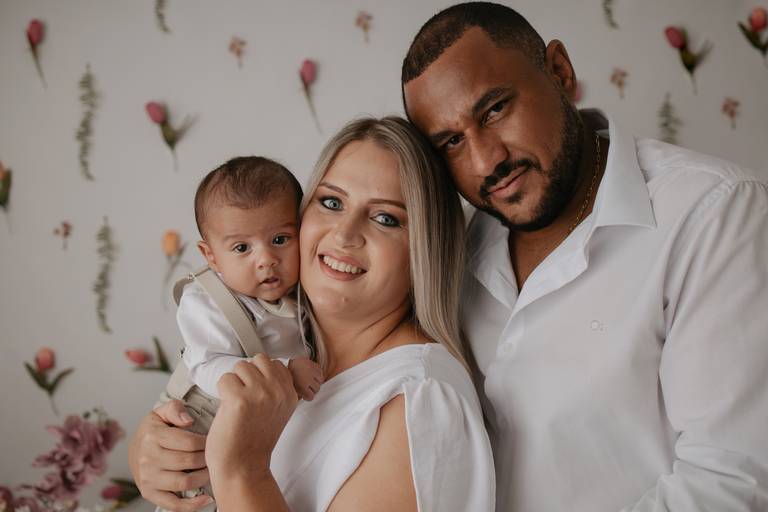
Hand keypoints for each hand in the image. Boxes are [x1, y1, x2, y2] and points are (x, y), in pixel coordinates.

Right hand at [128, 400, 211, 511]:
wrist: (134, 449)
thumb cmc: (154, 430)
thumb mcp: (162, 412)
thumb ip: (175, 409)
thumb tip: (188, 420)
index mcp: (153, 436)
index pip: (189, 442)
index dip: (207, 443)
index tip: (214, 441)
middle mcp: (148, 458)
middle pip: (189, 462)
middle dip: (207, 459)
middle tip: (216, 455)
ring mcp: (148, 478)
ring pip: (184, 482)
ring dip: (203, 478)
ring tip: (212, 470)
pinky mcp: (149, 493)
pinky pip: (173, 504)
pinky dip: (192, 505)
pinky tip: (207, 499)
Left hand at [206, 354, 298, 487]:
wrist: (243, 467)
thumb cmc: (254, 440)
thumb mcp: (278, 411)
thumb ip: (277, 389)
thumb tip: (269, 365)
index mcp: (290, 394)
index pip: (276, 364)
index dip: (261, 375)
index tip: (256, 394)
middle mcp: (279, 392)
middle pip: (259, 360)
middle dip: (248, 374)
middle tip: (244, 396)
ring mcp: (260, 394)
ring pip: (241, 366)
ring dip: (234, 382)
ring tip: (236, 403)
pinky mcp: (239, 399)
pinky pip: (225, 379)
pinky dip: (221, 391)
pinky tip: (227, 408)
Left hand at [288, 357, 323, 400]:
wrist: (291, 360)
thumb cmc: (290, 373)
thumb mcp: (292, 386)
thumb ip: (300, 393)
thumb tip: (306, 397)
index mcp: (302, 386)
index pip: (311, 396)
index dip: (308, 397)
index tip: (306, 395)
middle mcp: (308, 379)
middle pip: (317, 389)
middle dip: (313, 389)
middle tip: (308, 387)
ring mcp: (312, 371)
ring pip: (321, 381)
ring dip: (317, 381)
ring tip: (311, 380)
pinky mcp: (314, 365)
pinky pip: (321, 372)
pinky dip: (318, 374)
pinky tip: (313, 374)